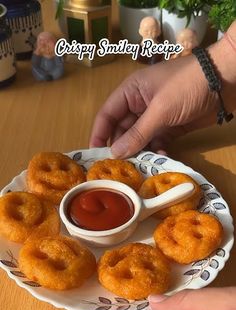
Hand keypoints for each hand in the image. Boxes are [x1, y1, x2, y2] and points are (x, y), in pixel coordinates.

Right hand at [89, 25, 235, 157]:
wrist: (225, 81)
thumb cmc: (187, 87)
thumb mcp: (160, 110)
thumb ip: (137, 133)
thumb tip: (116, 153)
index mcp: (131, 92)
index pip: (107, 114)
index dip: (100, 133)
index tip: (94, 154)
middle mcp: (140, 104)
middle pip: (123, 129)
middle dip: (122, 147)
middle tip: (119, 168)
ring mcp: (156, 116)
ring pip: (140, 138)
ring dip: (140, 152)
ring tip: (139, 167)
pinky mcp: (171, 126)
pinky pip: (158, 142)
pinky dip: (158, 151)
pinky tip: (161, 158)